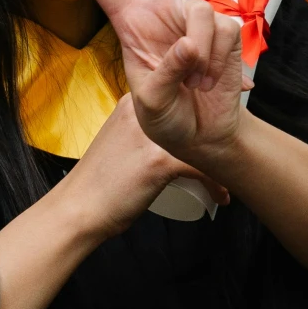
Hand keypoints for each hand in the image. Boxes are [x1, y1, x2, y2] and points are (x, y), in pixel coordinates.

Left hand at [42, 0, 248, 163]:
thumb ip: (166, 71)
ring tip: (195, 79)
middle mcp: (162, 8)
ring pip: (201, 13)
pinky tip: (215, 75)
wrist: (204, 134)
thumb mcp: (151, 102)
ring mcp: (195, 15)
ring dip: (200, 53)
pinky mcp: (227, 26)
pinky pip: (225, 29)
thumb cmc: (167, 118)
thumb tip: (189, 44)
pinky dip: (220, 57)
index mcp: (130, 21)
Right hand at [66, 94, 227, 237]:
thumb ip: (139, 132)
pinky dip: (216, 184)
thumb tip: (167, 137)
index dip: (204, 122)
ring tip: (227, 179)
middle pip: (198, 119)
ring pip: (206, 142)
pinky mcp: (159, 159)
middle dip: (219, 141)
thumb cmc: (98, 183)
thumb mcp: (118, 142)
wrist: (78, 207)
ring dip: (223, 162)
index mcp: (134, 104)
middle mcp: (144, 111)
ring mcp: (152, 134)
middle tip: (229, 161)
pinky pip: (203, 168)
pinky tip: (220, 197)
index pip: (182, 101)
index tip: (217, 140)